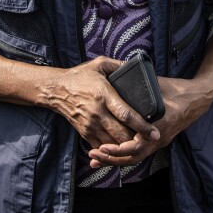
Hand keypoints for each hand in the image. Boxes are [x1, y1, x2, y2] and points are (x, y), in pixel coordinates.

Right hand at [43, 56, 159, 148]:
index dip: (143, 126)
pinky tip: (122, 145)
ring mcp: (90, 125)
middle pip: (122, 134)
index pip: (127, 115)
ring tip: (139, 143)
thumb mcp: (99, 64)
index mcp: (103, 95)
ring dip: (126, 146)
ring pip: (113, 144)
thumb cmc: (79, 76)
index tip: (155, 133)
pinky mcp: (85, 133)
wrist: (56, 90)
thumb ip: (118, 64)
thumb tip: (135, 65)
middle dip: (138, 140)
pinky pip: (102, 147)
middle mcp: (97, 113)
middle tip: (150, 140)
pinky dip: (113, 149)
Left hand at [87, 76, 212, 167]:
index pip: (137, 146)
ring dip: (115, 160)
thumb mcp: (156, 86)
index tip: (103, 147)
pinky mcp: (157, 141)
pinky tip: (109, 156)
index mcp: (158, 126)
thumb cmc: (176, 89)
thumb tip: (116, 79)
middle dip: (111, 158)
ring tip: (96, 159)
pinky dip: (123, 156)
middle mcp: (159, 138)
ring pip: (135, 158)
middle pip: (133, 157)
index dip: (119, 149)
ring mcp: (159, 141)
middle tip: (93, 155)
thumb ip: (138, 88)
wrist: (196, 98)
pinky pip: (139, 153)